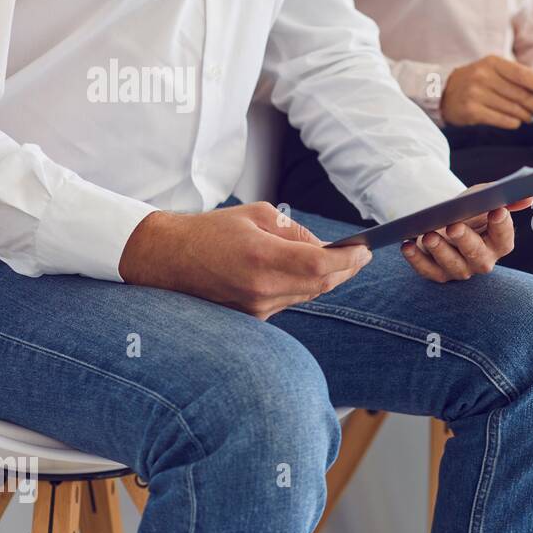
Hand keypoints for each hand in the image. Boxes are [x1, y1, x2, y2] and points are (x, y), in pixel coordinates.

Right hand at [118, 203, 371, 320]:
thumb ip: (295, 232)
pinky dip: (304, 287)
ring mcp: (256, 307)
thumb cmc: (211, 231)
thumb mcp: (256, 215)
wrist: (168, 259)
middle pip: (321, 283)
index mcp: (261, 257)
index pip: (321, 263)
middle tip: (360, 255)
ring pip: (309, 295)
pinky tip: (309, 274)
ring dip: (327, 279)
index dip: (349, 258)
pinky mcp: (252, 318)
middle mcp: (261, 288)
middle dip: (346, 269)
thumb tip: (326, 247)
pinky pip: (291, 302)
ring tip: (341, 261)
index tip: (365, 250)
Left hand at [399, 195, 532, 282]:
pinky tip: (407, 245)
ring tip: (428, 234)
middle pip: (478, 256)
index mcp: (498, 244)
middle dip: (466, 241)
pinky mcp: (437, 274)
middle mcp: (482, 261)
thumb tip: (528, 196)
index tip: (497, 210)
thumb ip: (503, 198)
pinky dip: (416, 259)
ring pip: (452, 265)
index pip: (504, 238)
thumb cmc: (466, 211)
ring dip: (439, 250)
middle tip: (454, 225)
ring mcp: (459, 270)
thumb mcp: (482, 200)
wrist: (443, 222)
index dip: (502, 226)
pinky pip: (427, 271)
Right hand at [441, 55, 532, 128]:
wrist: (442, 92)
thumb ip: (515, 76)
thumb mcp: (492, 70)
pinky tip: (518, 122)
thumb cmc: (475, 81)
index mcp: (492, 62)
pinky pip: (501, 119)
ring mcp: (476, 94)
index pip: (524, 75)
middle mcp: (484, 76)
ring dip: (527, 115)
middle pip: (520, 94)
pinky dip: (513, 122)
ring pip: (512, 108)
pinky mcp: (471, 111)